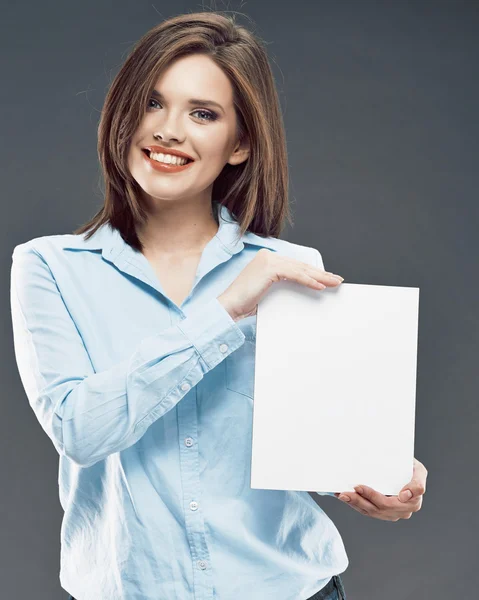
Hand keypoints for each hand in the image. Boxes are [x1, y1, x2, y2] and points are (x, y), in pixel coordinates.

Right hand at [218, 248, 342, 321]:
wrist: (229, 307)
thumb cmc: (245, 303)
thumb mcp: (268, 291)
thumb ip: (282, 285)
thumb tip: (303, 288)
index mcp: (267, 259)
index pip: (295, 266)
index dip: (312, 272)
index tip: (326, 279)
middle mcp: (268, 256)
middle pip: (300, 266)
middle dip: (320, 273)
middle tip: (336, 280)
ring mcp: (268, 260)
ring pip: (300, 269)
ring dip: (319, 277)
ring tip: (333, 283)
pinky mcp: (269, 268)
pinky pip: (295, 274)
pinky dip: (308, 280)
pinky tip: (320, 286)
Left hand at [334, 457, 427, 520]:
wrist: (408, 469)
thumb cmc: (412, 468)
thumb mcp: (419, 471)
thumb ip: (417, 484)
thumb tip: (404, 496)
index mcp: (412, 503)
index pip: (388, 503)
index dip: (372, 496)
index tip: (359, 487)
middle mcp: (402, 511)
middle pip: (376, 509)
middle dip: (358, 500)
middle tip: (344, 492)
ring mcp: (392, 513)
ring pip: (370, 512)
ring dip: (354, 503)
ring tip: (341, 495)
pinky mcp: (383, 511)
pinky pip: (368, 510)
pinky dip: (355, 504)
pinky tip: (345, 497)